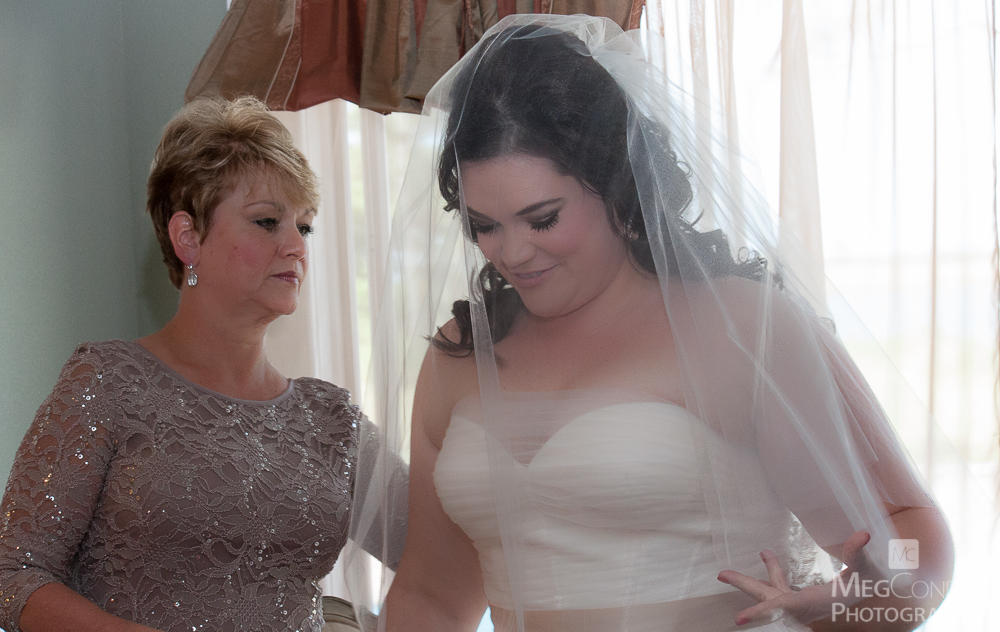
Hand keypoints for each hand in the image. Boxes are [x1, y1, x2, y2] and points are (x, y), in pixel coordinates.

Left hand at [717, 530, 871, 626]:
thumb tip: (863, 533)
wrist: (873, 600)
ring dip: (755, 578)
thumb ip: (858, 553)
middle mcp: (801, 607)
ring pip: (772, 591)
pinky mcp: (801, 602)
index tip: (739, 619)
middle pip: (766, 598)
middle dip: (744, 585)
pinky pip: (781, 590)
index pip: (782, 608)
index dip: (761, 614)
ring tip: (734, 564)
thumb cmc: (867, 587)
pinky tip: (768, 558)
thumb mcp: (864, 571)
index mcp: (812, 603)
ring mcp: (799, 605)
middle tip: (721, 574)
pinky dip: (772, 576)